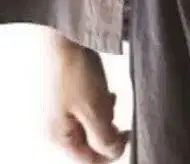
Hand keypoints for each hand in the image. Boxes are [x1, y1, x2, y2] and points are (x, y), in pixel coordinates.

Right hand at [45, 32, 129, 162]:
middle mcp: (61, 128)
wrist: (70, 39)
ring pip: (94, 126)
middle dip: (107, 130)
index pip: (88, 160)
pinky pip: (92, 110)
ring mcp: (66, 112)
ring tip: (108, 98)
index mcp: (62, 136)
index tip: (127, 135)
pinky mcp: (74, 98)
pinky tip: (106, 92)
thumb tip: (115, 153)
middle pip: (91, 144)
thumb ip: (104, 136)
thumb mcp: (95, 108)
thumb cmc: (79, 72)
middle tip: (113, 112)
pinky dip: (103, 103)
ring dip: (106, 116)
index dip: (110, 153)